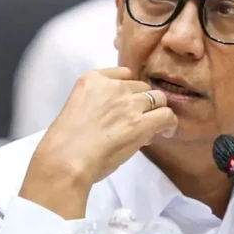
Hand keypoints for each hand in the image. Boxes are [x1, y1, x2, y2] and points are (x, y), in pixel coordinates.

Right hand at [20, 68, 177, 217]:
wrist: (65, 159)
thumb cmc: (64, 142)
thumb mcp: (78, 108)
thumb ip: (99, 104)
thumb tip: (122, 117)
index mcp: (92, 79)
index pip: (124, 74)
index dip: (129, 90)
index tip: (127, 105)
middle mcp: (113, 86)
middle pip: (142, 86)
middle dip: (143, 103)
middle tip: (138, 122)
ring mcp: (128, 103)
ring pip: (158, 98)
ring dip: (156, 112)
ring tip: (152, 128)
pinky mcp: (141, 123)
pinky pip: (167, 116)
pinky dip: (169, 124)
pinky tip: (166, 133)